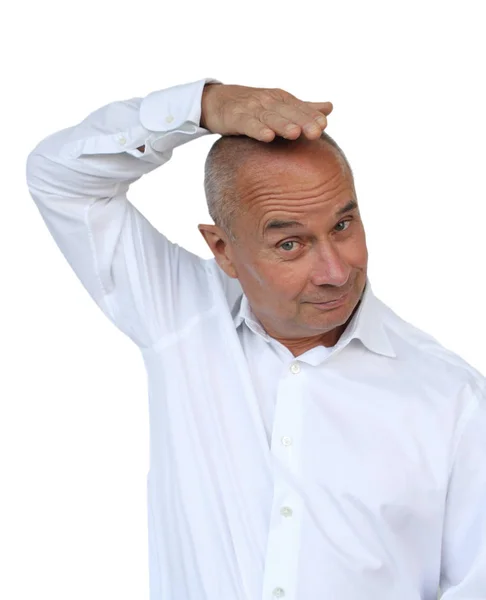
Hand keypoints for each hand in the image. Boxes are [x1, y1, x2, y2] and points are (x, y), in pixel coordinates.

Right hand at [200, 83, 332, 141]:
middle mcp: (268, 102)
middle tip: (316, 131)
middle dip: (302, 120)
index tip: (323, 124)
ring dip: (282, 125)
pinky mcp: (235, 118)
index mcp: (281, 99)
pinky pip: (248, 124)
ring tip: (295, 133)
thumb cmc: (252, 107)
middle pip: (287, 112)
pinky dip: (257, 129)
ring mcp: (251, 109)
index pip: (299, 108)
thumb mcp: (278, 105)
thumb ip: (303, 108)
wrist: (216, 101)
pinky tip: (268, 137)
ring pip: (270, 117)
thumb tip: (329, 108)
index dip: (311, 116)